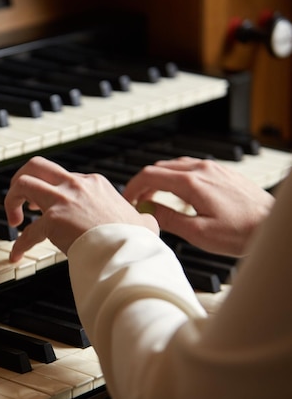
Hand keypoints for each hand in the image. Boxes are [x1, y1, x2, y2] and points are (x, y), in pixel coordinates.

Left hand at [4, 156, 158, 261]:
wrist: (130, 254)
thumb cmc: (136, 242)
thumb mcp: (143, 221)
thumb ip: (141, 217)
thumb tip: (147, 221)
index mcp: (94, 183)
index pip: (61, 178)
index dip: (50, 191)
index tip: (43, 206)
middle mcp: (76, 185)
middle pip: (36, 166)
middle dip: (21, 179)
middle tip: (20, 200)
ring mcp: (63, 200)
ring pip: (23, 183)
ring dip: (12, 200)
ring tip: (14, 220)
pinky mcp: (53, 220)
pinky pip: (27, 231)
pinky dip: (19, 244)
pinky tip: (16, 254)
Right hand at [122, 157, 274, 255]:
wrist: (271, 225)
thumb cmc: (241, 232)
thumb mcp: (197, 232)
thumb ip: (168, 219)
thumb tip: (147, 211)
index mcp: (191, 183)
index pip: (149, 175)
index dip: (133, 187)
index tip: (127, 200)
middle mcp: (201, 169)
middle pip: (160, 168)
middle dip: (144, 184)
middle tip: (139, 203)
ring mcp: (213, 168)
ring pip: (175, 166)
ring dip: (160, 180)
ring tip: (156, 199)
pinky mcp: (222, 172)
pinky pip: (191, 168)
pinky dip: (177, 178)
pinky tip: (180, 195)